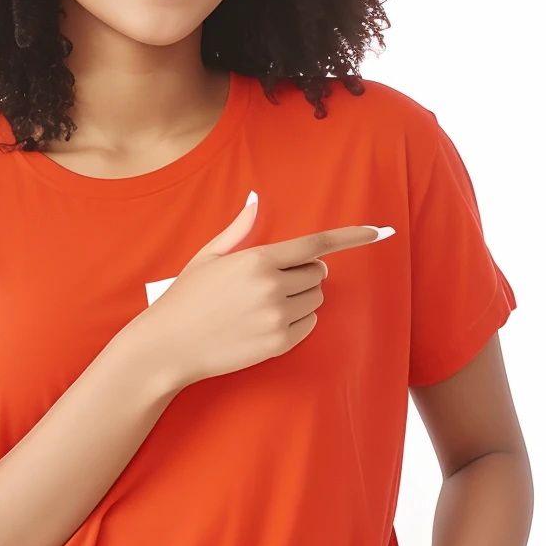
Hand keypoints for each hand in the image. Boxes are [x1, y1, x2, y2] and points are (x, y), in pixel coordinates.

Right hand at [126, 191, 392, 389]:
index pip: (315, 244)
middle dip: (303, 272)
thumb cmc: (186, 297)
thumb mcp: (208, 256)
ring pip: (315, 298)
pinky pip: (309, 324)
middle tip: (271, 281)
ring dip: (301, 296)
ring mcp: (277, 318)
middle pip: (316, 272)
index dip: (350, 236)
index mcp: (257, 259)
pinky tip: (265, 322)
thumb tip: (256, 200)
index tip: (378, 231)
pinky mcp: (278, 343)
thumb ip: (239, 229)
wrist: (168, 345)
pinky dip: (297, 321)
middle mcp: (272, 287)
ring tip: (263, 303)